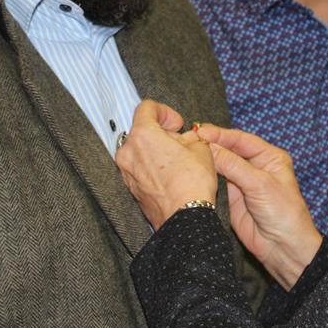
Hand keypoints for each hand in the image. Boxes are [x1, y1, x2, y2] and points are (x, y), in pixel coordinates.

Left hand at [116, 100, 217, 229]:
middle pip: (142, 131)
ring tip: (178, 161)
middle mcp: (128, 151)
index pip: (146, 108)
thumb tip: (187, 138)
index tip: (177, 123)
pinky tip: (171, 175)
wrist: (184, 218)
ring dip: (157, 150)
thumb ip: (190, 137)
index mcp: (142, 135)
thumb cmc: (192, 182)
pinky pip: (140, 169)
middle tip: (181, 143)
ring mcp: (127, 172)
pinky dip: (152, 167)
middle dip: (162, 134)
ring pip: (140, 151)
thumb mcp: (201, 148)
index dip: (165, 112)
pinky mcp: (131, 188)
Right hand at [198, 126, 321, 290]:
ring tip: (187, 152)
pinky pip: (216, 182)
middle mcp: (255, 166)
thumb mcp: (260, 184)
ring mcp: (242, 182)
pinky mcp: (231, 197)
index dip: (221, 135)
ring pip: (221, 165)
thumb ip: (234, 165)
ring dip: (206, 160)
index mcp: (269, 156)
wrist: (282, 248)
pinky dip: (205, 176)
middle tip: (189, 140)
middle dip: (211, 144)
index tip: (201, 131)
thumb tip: (209, 147)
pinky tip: (193, 170)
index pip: (241, 139)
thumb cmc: (283, 212)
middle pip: (229, 150)